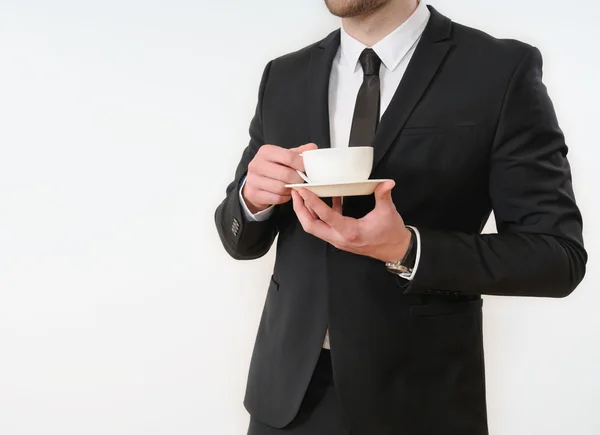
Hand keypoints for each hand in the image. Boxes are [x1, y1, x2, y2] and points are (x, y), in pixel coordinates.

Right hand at [242, 143, 317, 212]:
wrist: (254, 182)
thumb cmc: (273, 168)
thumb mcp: (284, 157)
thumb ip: (299, 153)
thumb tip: (313, 148)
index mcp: (266, 151)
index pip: (289, 157)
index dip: (301, 164)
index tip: (307, 168)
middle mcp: (256, 164)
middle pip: (286, 174)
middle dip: (298, 179)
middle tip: (301, 180)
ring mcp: (253, 179)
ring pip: (281, 187)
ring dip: (291, 189)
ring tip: (293, 186)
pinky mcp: (254, 193)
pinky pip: (276, 198)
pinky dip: (284, 197)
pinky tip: (285, 193)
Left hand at [291, 180, 411, 261]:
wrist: (395, 250)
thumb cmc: (391, 234)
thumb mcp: (388, 212)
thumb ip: (383, 195)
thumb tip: (386, 182)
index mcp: (349, 231)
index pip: (325, 216)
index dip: (312, 202)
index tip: (304, 191)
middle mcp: (339, 238)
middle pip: (311, 226)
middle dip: (300, 209)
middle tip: (295, 192)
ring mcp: (338, 239)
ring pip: (315, 227)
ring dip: (306, 212)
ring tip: (302, 195)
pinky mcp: (340, 237)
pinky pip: (324, 225)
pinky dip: (320, 213)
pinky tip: (326, 198)